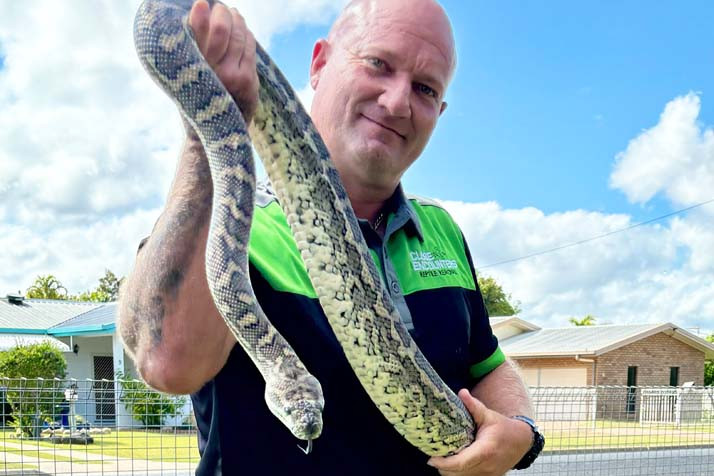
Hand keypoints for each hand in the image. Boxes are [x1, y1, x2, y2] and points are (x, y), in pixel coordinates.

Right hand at [188, 0, 258, 121]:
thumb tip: (198, 10)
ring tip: (231, 13)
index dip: (200, 15)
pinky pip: (250, 46)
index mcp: (188, 69)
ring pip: (239, 34)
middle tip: (219, 8)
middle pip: (222, 27)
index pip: (194, 34)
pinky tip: (242, 29)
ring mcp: (232, 76)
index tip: (201, 4)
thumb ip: (188, 47)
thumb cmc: (196, 97)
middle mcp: (210, 72)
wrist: (216, 133)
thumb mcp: (182, 75)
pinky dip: (246, 33)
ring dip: (236, 19)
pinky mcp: (248, 80)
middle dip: (222, 12)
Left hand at [427, 389, 532, 475]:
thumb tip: (461, 392)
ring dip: (450, 471)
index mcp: (485, 450)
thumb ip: (473, 405)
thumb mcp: (488, 415)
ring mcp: (488, 474)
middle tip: (435, 454)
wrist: (521, 441)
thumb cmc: (503, 427)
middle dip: (443, 467)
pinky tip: (455, 462)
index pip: (460, 462)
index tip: (431, 458)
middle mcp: (486, 466)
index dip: (444, 463)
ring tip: (444, 458)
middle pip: (457, 473)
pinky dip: (459, 473)